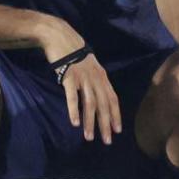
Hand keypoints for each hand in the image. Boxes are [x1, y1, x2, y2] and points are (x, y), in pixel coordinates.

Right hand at [43, 22, 121, 143]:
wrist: (61, 37)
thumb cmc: (74, 54)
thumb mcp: (90, 67)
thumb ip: (95, 81)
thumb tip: (99, 97)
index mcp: (102, 76)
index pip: (113, 98)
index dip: (116, 115)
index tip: (117, 130)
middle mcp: (95, 78)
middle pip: (104, 104)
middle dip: (106, 124)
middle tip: (107, 141)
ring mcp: (83, 78)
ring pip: (90, 103)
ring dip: (90, 122)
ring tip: (89, 137)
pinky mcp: (69, 77)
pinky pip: (73, 96)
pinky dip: (74, 110)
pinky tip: (74, 123)